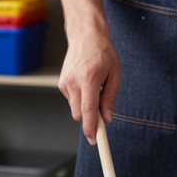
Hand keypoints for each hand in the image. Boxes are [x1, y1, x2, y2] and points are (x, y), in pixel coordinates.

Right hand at [59, 23, 120, 145]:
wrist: (85, 35)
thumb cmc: (103, 53)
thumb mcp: (115, 74)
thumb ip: (110, 98)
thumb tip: (107, 118)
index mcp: (89, 79)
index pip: (87, 110)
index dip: (91, 128)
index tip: (95, 140)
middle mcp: (73, 82)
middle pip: (78, 114)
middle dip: (89, 118)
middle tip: (102, 114)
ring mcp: (64, 82)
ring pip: (74, 108)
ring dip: (84, 106)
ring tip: (94, 89)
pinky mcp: (60, 82)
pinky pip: (71, 99)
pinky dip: (79, 98)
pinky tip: (85, 83)